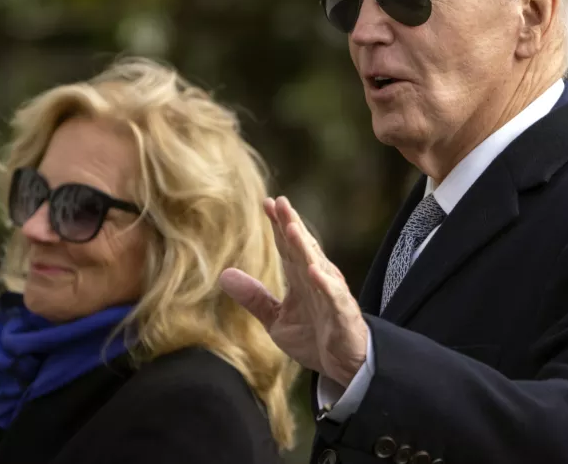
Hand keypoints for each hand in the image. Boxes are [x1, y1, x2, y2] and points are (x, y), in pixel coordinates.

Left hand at [219, 197, 367, 386]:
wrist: (343, 366)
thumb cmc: (314, 337)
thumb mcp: (276, 319)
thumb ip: (253, 297)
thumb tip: (224, 275)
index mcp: (301, 279)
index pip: (288, 247)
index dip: (278, 225)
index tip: (267, 203)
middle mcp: (317, 280)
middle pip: (302, 248)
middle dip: (291, 224)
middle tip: (280, 202)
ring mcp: (331, 294)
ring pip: (317, 265)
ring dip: (305, 247)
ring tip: (292, 227)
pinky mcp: (342, 313)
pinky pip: (333, 296)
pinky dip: (325, 283)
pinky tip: (314, 270)